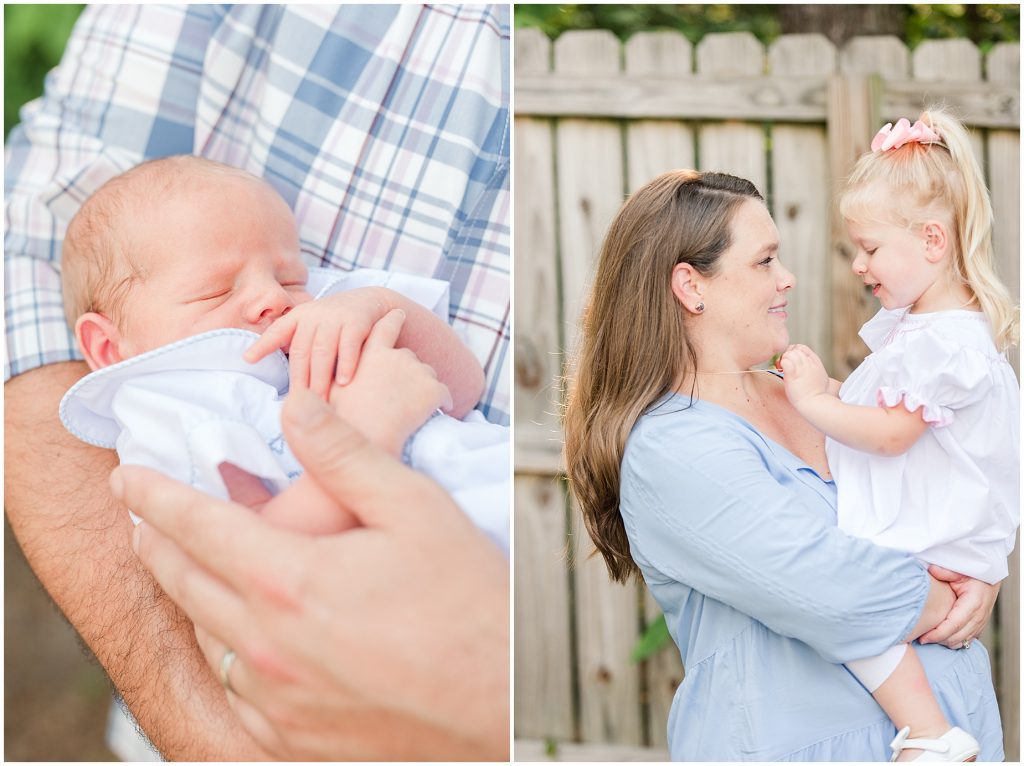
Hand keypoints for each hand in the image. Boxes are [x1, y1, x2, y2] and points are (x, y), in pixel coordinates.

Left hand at [116, 388, 507, 760]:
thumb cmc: (468, 600)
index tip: (124, 476)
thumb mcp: (414, 508)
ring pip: (205, 639)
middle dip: (153, 543)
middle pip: (182, 584)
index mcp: (289, 581)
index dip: (153, 496)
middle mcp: (266, 647)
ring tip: (187, 570)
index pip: (195, 526)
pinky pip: (233, 693)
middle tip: (141, 518)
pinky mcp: (291, 740)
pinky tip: (240, 643)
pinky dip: (225, 657)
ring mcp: (274, 702)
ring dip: (187, 598)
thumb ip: (343, 455)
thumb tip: (294, 403)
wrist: (502, 701)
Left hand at [244, 287, 387, 398]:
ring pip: (323, 351)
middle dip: (300, 379)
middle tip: (300, 404)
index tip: (248, 359)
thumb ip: (297, 344)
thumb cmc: (336, 323)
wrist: (370, 301)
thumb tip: (280, 377)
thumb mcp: (313, 326)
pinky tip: (345, 382)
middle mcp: (314, 315)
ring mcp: (336, 317)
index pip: (278, 331)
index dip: (263, 345)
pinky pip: (349, 345)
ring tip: (320, 400)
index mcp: (299, 317)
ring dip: (320, 377)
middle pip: (302, 351)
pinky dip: (346, 363)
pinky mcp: (357, 322)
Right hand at [329, 308, 452, 456]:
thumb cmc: (345, 421)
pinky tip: (441, 410)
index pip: (384, 327)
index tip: (399, 313)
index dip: (392, 319)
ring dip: (423, 388)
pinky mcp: (433, 390)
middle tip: (401, 392)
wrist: (368, 440)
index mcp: (371, 353)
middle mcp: (396, 356)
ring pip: (427, 375)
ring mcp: (418, 371)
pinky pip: (444, 395)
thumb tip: (321, 382)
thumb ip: (330, 379)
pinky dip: (443, 402)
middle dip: (406, 371)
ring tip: (415, 408)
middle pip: (408, 357)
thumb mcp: (329, 393)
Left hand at [780, 344, 829, 406]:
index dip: (793, 351)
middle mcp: (808, 363)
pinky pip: (785, 362)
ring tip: (783, 369)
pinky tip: (782, 371)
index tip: (791, 361)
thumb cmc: (816, 393)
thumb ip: (812, 367)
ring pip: (789, 354)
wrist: (815, 403)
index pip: (801, 348)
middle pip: (794, 349)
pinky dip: (782, 364)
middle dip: (787, 355)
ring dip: (783, 360)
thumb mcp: (820, 375)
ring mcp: (801, 369)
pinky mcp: (793, 375)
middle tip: (784, 366)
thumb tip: (804, 364)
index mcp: (815, 362)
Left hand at [918, 564, 999, 647]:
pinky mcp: (979, 626)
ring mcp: (981, 623)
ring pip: (962, 641)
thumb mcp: (960, 570)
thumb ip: (946, 572)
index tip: (923, 638)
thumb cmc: (973, 574)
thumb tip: (932, 570)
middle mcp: (979, 616)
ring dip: (946, 642)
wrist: (990, 577)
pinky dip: (954, 641)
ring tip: (929, 638)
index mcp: (973, 603)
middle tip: (921, 639)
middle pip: (957, 637)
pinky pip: (967, 640)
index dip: (938, 634)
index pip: (954, 625)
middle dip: (939, 640)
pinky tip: (941, 638)